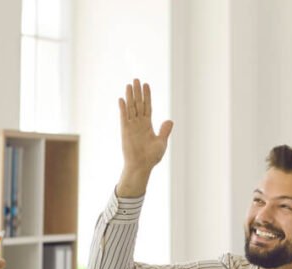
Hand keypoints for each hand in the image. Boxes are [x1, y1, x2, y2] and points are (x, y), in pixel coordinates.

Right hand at [116, 79, 173, 197]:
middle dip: (138, 92)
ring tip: (129, 84)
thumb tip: (170, 120)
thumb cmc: (151, 157)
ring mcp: (131, 126)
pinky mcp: (125, 131)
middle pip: (138, 104)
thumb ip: (164, 131)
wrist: (141, 166)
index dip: (147, 96)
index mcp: (147, 125)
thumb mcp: (161, 142)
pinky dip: (123, 108)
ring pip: (131, 107)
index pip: (147, 107)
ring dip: (130, 96)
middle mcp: (139, 123)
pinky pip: (124, 117)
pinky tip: (122, 99)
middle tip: (136, 79)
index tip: (146, 85)